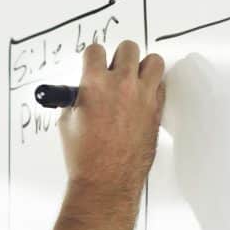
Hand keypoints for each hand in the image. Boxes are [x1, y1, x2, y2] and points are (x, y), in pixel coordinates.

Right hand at [58, 41, 164, 201]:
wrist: (105, 180)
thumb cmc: (85, 157)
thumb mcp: (68, 122)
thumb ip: (77, 99)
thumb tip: (83, 92)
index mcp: (95, 84)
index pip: (96, 50)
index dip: (93, 58)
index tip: (94, 63)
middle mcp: (121, 85)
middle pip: (128, 48)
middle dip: (120, 57)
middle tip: (115, 70)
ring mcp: (143, 96)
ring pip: (154, 61)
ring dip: (143, 66)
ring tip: (135, 78)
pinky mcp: (156, 110)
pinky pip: (162, 85)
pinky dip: (153, 87)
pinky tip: (142, 97)